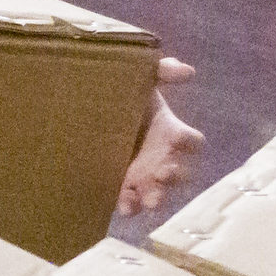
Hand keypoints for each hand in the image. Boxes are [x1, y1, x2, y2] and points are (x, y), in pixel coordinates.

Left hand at [119, 56, 203, 217]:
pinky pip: (131, 201)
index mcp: (170, 132)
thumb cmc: (121, 96)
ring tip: (148, 200)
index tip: (177, 138)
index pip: (191, 141)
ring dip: (156, 197)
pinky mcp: (122, 187)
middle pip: (180, 173)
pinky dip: (130, 205)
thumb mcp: (140, 79)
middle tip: (163, 173)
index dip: (188, 141)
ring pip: (158, 193)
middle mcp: (162, 157)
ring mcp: (143, 176)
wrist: (84, 110)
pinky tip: (124, 205)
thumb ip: (162, 71)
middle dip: (175, 176)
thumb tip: (187, 71)